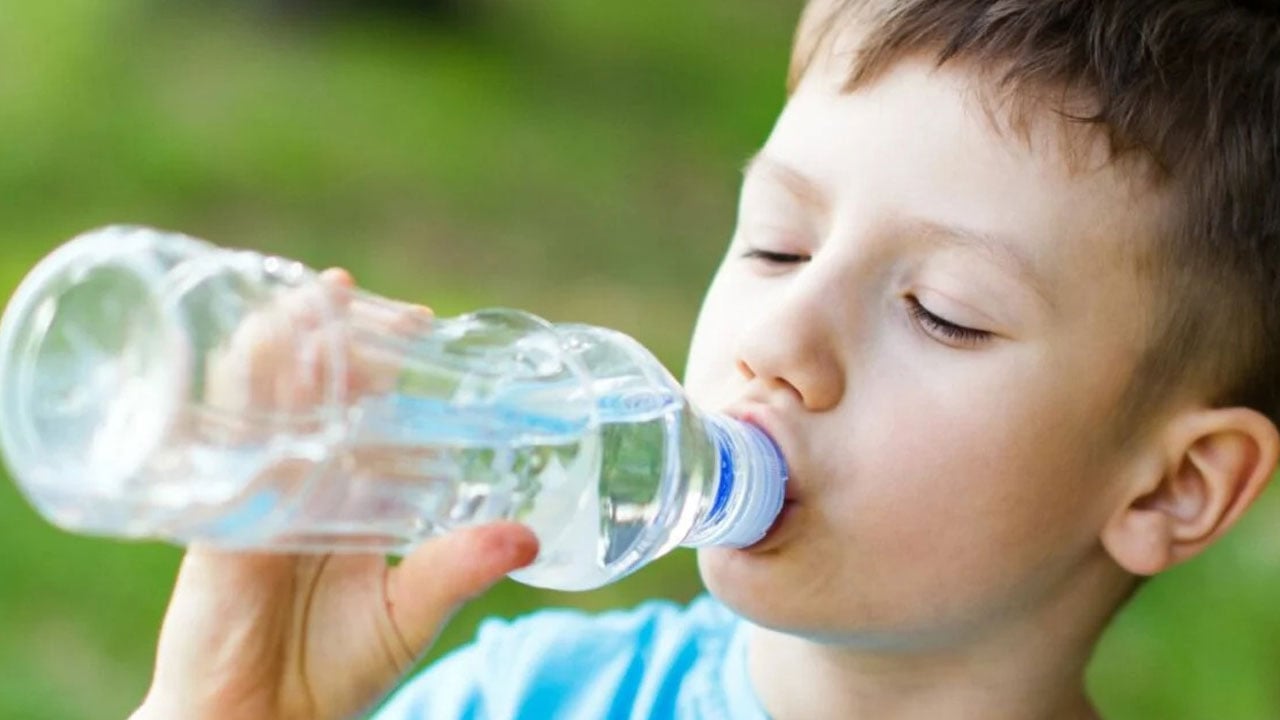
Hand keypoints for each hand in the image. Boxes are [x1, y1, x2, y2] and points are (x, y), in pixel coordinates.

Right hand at [131, 269, 539, 719]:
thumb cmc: (333, 671)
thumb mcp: (409, 611)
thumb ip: (460, 569)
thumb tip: (531, 537)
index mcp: (346, 500)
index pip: (367, 416)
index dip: (388, 368)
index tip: (422, 323)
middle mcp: (299, 487)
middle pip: (313, 394)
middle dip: (335, 340)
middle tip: (361, 295)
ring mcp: (257, 496)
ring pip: (266, 404)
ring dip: (286, 345)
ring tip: (317, 297)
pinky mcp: (221, 518)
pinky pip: (227, 444)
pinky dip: (242, 393)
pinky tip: (257, 348)